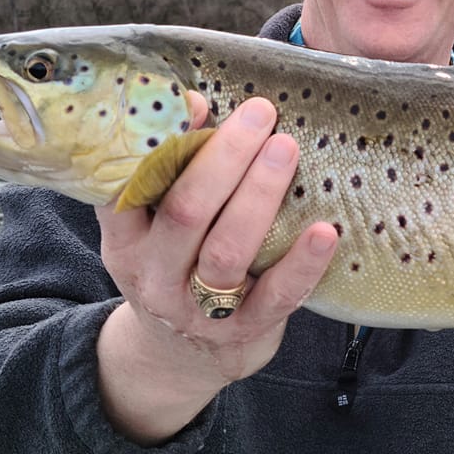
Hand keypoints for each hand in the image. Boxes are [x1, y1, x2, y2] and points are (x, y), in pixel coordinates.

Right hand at [94, 95, 338, 444]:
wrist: (182, 356)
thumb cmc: (177, 263)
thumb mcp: (154, 224)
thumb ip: (169, 170)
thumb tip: (194, 98)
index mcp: (128, 238)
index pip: (128, 188)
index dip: (159, 144)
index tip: (198, 100)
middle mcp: (155, 274)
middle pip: (186, 211)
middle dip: (225, 159)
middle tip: (261, 113)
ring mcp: (197, 308)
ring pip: (226, 251)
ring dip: (258, 196)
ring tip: (286, 149)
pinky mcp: (244, 332)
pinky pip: (276, 296)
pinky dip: (302, 263)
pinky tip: (325, 231)